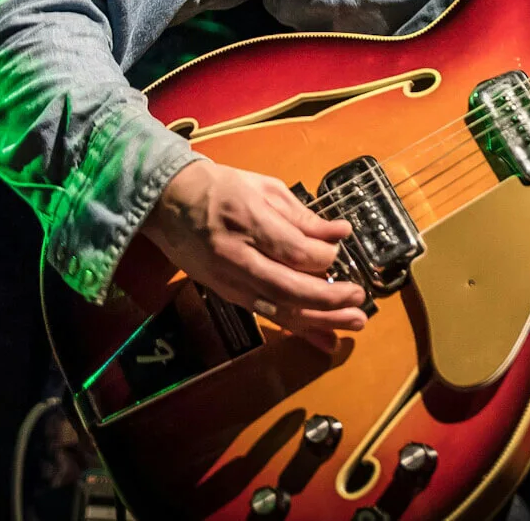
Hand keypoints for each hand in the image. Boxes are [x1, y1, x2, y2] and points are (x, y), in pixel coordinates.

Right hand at [140, 159, 368, 351]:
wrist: (170, 203)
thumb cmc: (221, 188)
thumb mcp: (264, 188)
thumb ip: (302, 215)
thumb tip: (339, 233)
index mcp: (248, 221)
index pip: (294, 251)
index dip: (323, 257)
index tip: (338, 252)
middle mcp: (238, 258)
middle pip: (289, 288)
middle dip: (329, 298)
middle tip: (360, 298)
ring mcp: (230, 281)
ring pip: (280, 310)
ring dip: (321, 320)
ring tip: (355, 322)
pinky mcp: (228, 295)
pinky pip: (267, 316)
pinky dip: (299, 330)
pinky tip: (325, 340)